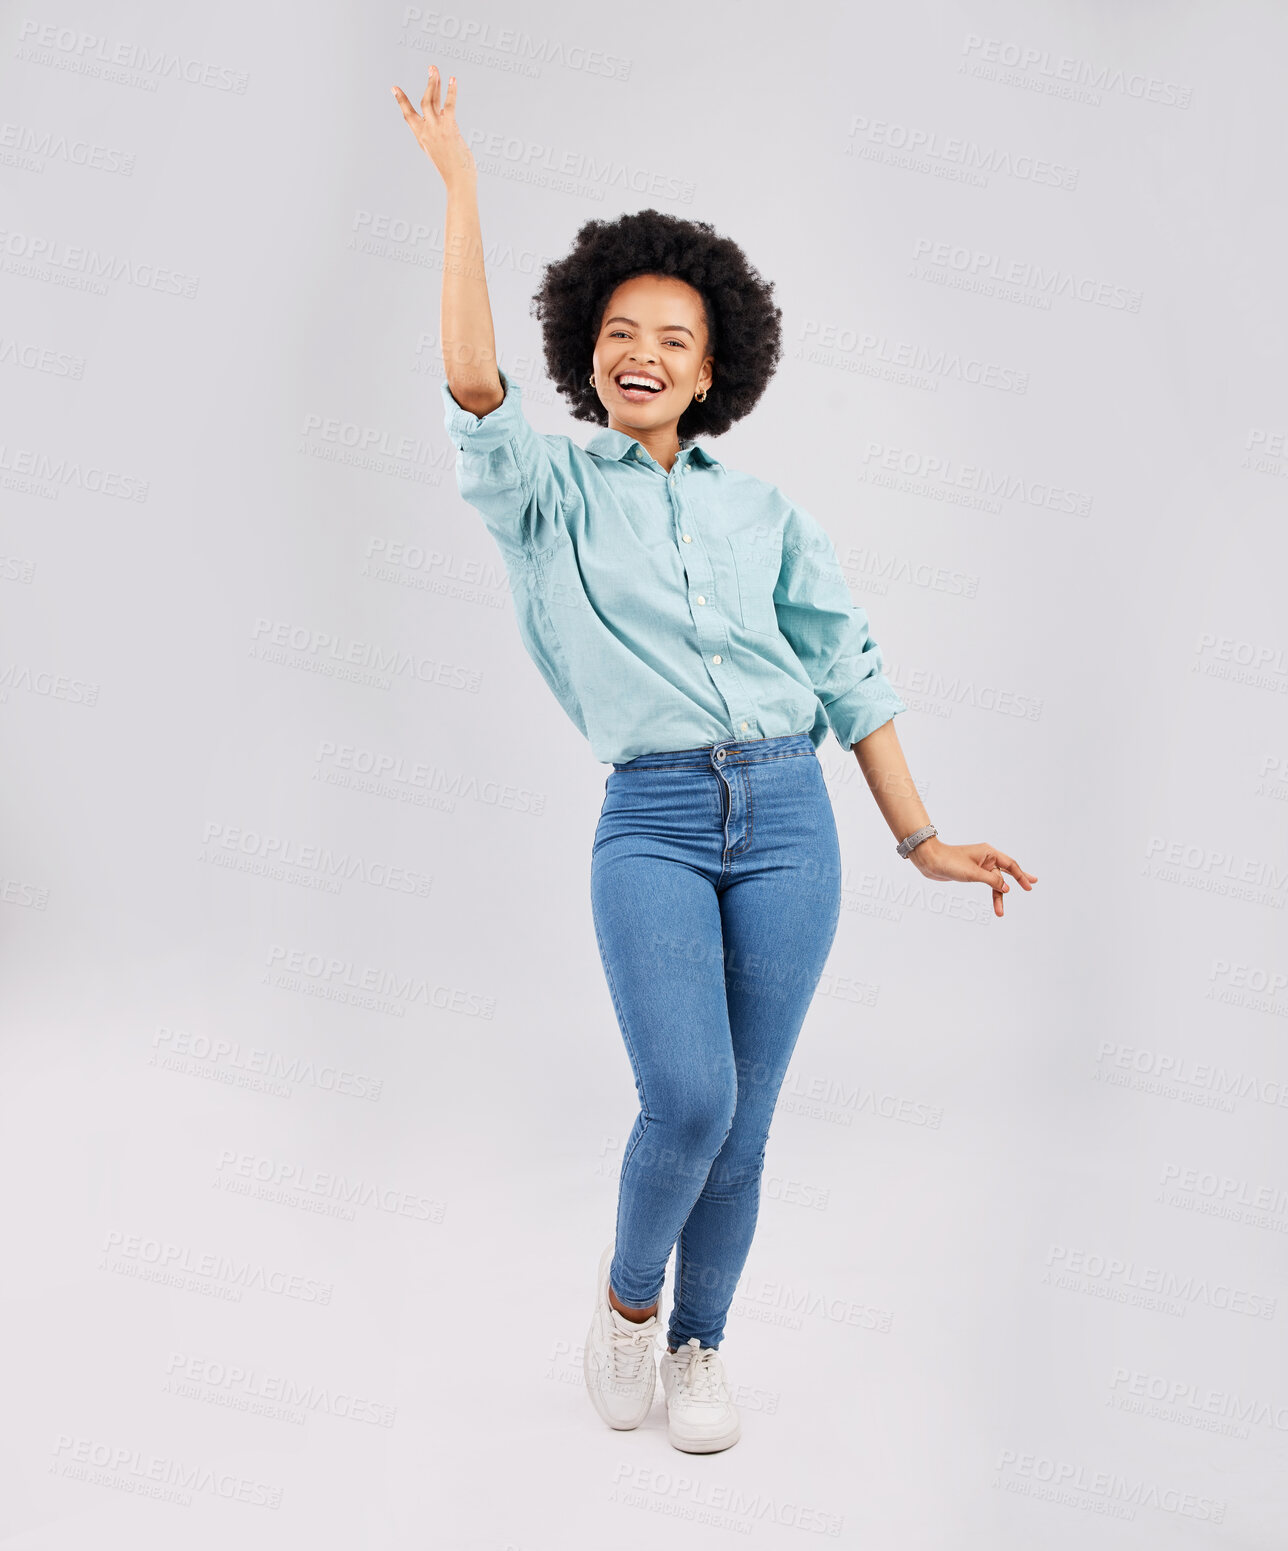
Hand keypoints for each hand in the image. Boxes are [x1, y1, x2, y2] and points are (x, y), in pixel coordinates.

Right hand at [391, 65, 476, 188]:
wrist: (458, 182)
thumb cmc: (454, 172)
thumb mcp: (442, 151)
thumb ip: (441, 134)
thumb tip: (446, 119)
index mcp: (422, 138)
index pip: (409, 116)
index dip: (402, 101)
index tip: (395, 88)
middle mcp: (426, 131)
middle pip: (423, 102)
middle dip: (428, 84)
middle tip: (431, 67)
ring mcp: (436, 129)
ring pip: (431, 100)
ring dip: (434, 82)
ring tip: (435, 69)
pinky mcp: (448, 128)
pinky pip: (449, 105)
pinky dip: (451, 91)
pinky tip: (452, 80)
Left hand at [906, 838, 1036, 918]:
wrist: (929, 861)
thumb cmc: (949, 862)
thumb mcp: (973, 873)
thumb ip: (992, 880)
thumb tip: (1006, 887)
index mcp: (989, 852)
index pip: (1010, 864)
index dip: (1021, 876)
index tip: (1030, 886)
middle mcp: (986, 857)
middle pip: (1006, 870)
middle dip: (1018, 879)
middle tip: (1032, 884)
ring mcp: (979, 865)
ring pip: (994, 880)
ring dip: (998, 895)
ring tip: (1000, 912)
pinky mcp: (971, 872)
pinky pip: (986, 882)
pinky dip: (990, 890)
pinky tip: (997, 895)